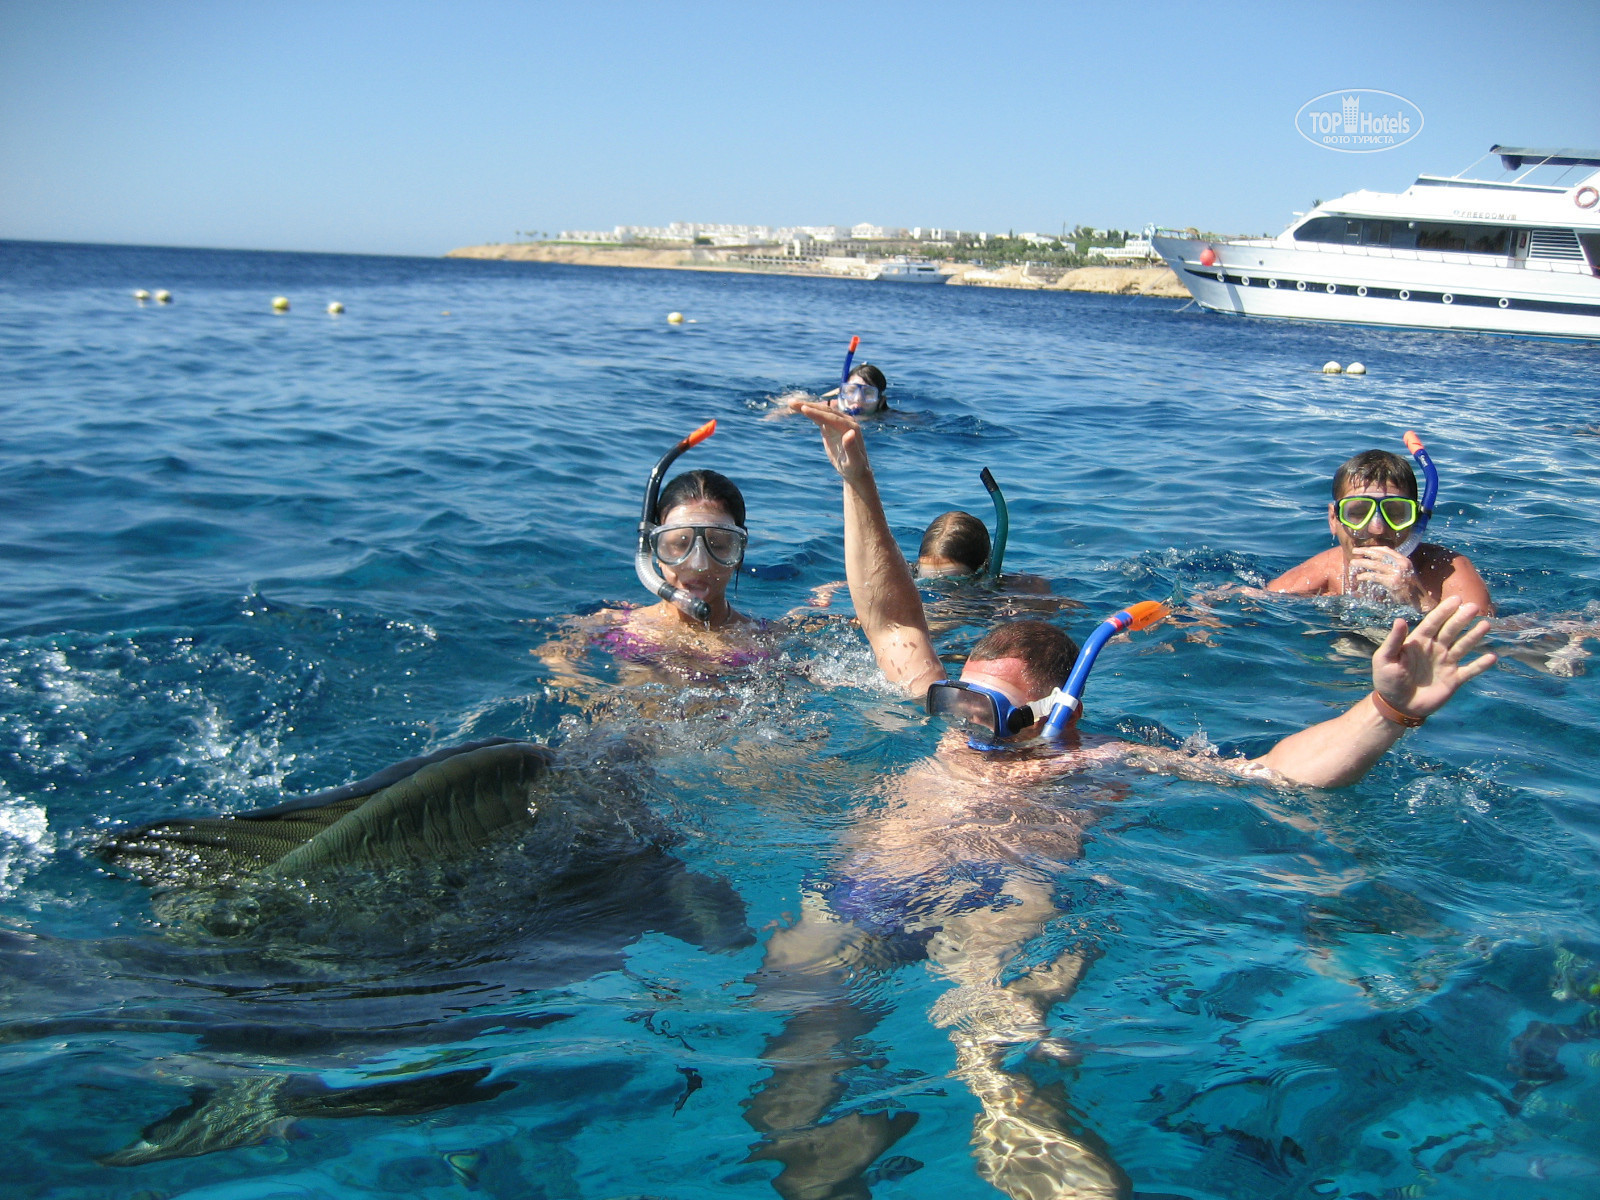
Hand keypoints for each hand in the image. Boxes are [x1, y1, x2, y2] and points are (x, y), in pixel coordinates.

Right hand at [789, 398, 868, 482]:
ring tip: (791, 403)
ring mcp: (838, 422)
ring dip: (806, 406)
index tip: (803, 409)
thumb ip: (851, 447)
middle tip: (791, 402)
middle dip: (808, 406)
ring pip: (821, 411)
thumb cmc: (854, 467)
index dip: (817, 413)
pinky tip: (799, 409)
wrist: (855, 469)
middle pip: (825, 410)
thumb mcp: (854, 460)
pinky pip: (819, 417)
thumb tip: (850, 433)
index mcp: (851, 428)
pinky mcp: (831, 426)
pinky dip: (809, 412)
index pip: (831, 418)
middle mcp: (845, 421)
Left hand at [1350, 545, 1420, 603]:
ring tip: (1353, 562)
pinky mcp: (1392, 582)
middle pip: (1379, 555)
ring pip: (1375, 565)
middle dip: (1365, 552)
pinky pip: (1375, 577)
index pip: (1386, 550)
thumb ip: (1393, 565)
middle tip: (1354, 551)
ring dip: (1362, 562)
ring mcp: (1397, 573)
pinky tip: (1359, 577)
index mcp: (1404, 560)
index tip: (1363, 549)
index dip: (1373, 548)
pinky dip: (1365, 576)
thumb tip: (1375, 561)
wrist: (1420, 599)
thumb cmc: (1409, 586)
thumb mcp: (1404, 571)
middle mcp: (1401, 564)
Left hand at [1371, 596, 1496, 718]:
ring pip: (1463, 646)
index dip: (1444, 611)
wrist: (1397, 706)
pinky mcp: (1454, 679)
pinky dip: (1481, 665)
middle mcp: (1435, 649)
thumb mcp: (1385, 659)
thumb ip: (1394, 641)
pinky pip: (1470, 670)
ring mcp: (1446, 663)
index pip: (1433, 622)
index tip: (1456, 599)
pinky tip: (1492, 657)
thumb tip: (1400, 620)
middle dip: (1462, 619)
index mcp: (1419, 641)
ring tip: (1486, 625)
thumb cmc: (1387, 680)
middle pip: (1450, 631)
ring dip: (1474, 636)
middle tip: (1474, 607)